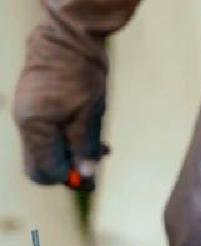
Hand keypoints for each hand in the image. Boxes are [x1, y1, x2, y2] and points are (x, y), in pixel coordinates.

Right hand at [13, 6, 112, 190]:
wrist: (69, 39)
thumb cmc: (81, 73)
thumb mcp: (89, 113)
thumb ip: (85, 146)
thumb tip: (85, 175)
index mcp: (34, 126)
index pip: (45, 170)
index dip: (68, 178)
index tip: (92, 178)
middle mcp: (26, 123)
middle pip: (41, 164)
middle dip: (67, 170)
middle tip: (95, 167)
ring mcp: (29, 116)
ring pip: (48, 150)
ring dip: (72, 154)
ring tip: (101, 149)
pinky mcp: (37, 109)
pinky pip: (50, 135)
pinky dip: (68, 141)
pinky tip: (91, 138)